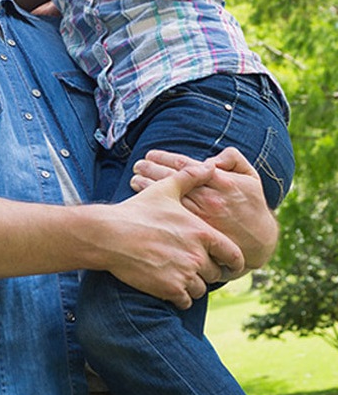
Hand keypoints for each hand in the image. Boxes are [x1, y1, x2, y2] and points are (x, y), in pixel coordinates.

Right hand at [105, 170, 244, 308]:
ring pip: (201, 288)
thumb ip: (190, 178)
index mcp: (202, 233)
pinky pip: (186, 301)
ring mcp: (185, 274)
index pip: (234, 256)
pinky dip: (179, 297)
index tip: (228, 265)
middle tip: (190, 266)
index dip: (234, 262)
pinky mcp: (170, 289)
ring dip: (192, 285)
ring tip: (176, 275)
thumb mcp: (165, 191)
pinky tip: (167, 286)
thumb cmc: (136, 211)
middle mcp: (198, 256)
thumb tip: (208, 166)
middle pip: (215, 274)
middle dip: (205, 271)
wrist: (109, 234)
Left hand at [131, 147, 277, 273]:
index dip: (164, 158)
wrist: (260, 240)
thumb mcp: (250, 177)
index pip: (185, 165)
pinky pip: (170, 216)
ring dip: (148, 186)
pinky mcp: (196, 232)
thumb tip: (210, 158)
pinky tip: (143, 200)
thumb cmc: (252, 205)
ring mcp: (200, 216)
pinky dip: (155, 206)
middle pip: (171, 179)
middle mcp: (208, 197)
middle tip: (137, 165)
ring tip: (135, 179)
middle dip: (151, 169)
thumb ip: (233, 159)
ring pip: (167, 197)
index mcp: (220, 180)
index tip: (150, 155)